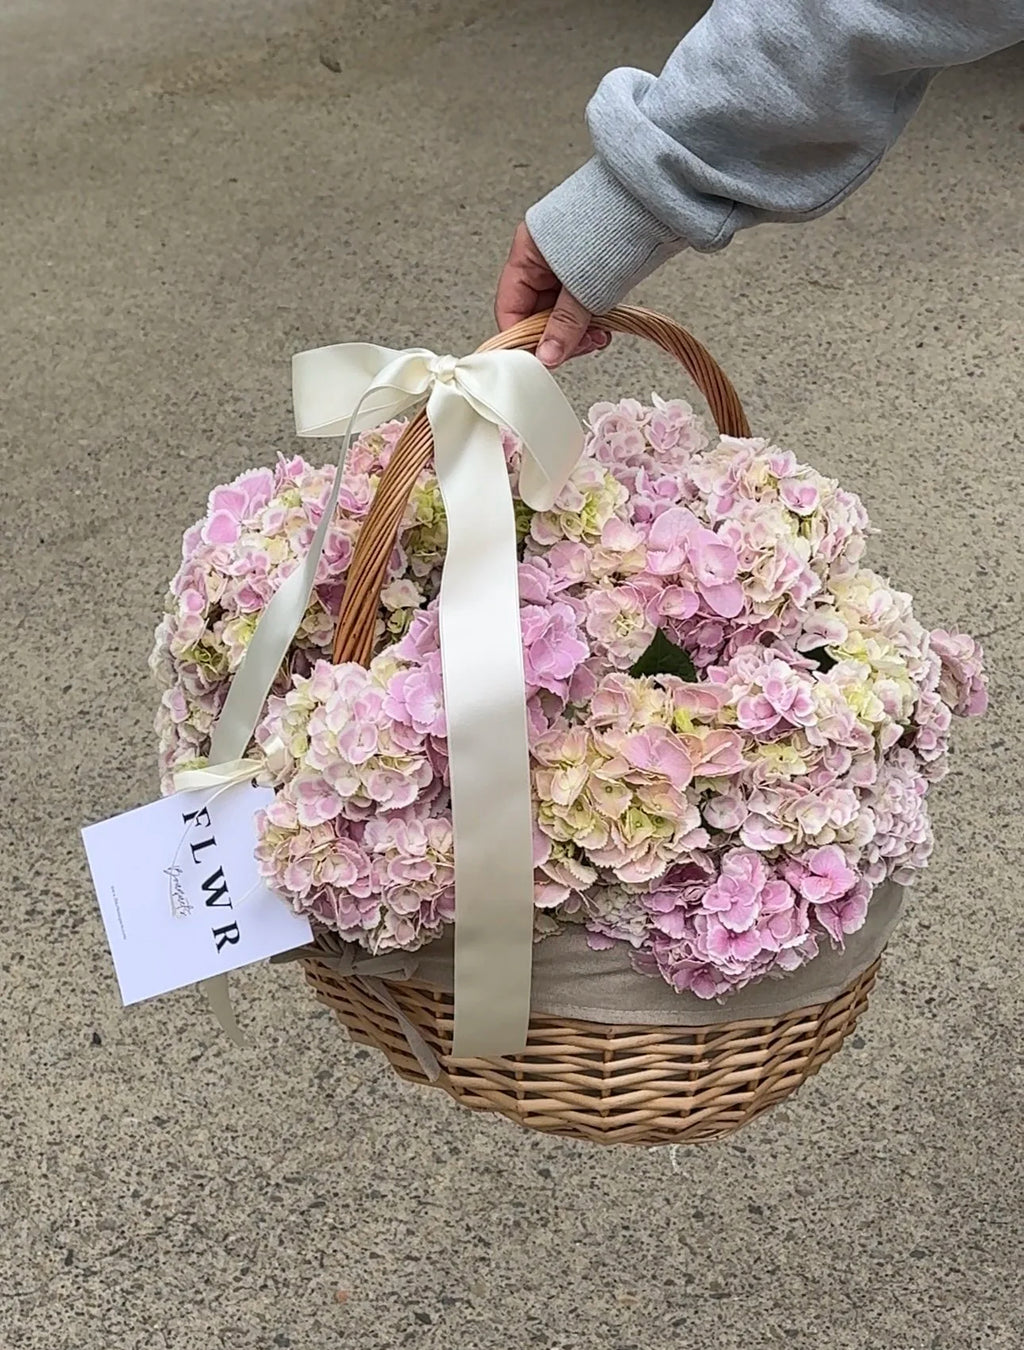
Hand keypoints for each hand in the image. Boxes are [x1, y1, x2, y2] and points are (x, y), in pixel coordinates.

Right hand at [495, 223, 610, 367]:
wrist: (653, 200)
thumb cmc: (614, 222)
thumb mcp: (584, 285)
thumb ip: (564, 325)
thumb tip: (548, 356)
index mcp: (527, 252)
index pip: (510, 308)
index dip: (523, 338)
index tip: (542, 359)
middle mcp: (542, 258)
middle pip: (535, 313)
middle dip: (557, 336)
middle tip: (578, 348)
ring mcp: (565, 264)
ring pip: (560, 311)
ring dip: (576, 331)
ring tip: (597, 337)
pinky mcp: (588, 269)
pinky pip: (579, 303)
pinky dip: (589, 319)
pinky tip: (603, 326)